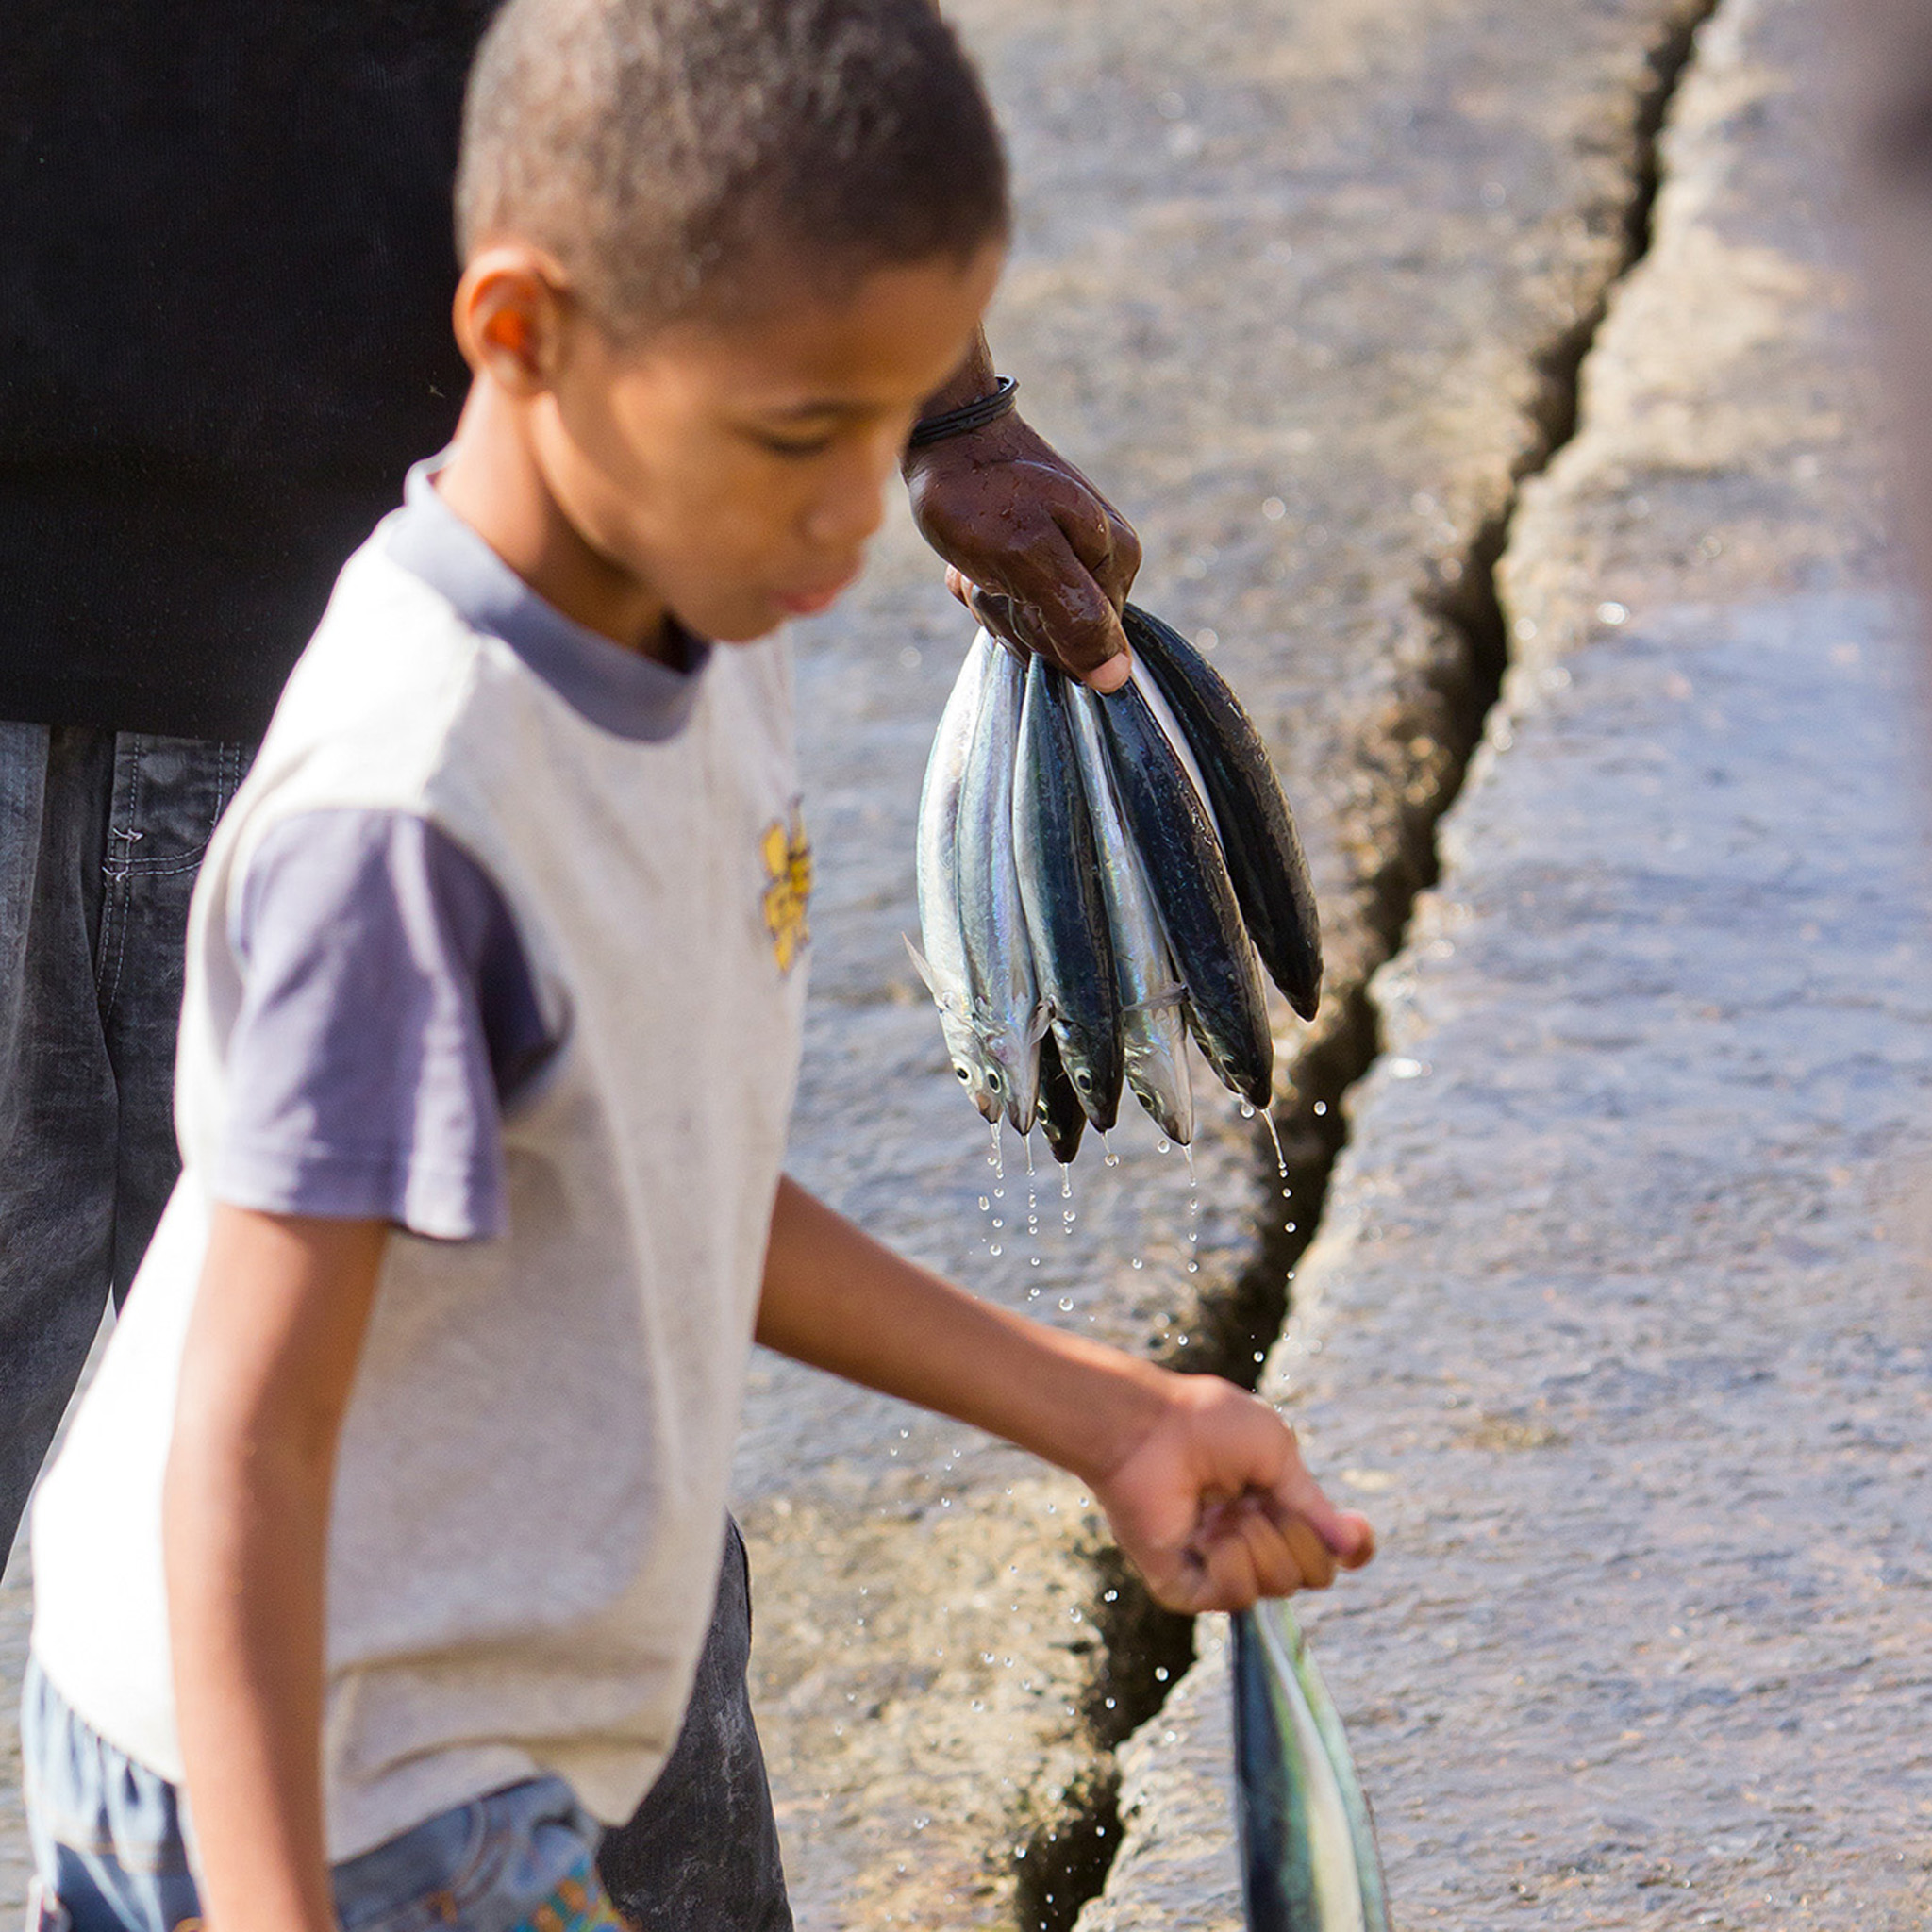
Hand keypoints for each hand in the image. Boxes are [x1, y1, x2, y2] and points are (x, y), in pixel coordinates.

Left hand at [904, 410, 1140, 691]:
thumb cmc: (980, 495)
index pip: (1087, 648)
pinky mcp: (1043, 554)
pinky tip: (972, 561)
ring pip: (1029, 623)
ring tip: (980, 562)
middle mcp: (1106, 562)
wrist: (946, 434)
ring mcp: (1073, 557)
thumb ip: (1074, 617)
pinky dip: (984, 588)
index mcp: (1116, 562)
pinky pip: (1013, 602)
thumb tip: (1117, 678)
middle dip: (1013, 617)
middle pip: (1059, 638)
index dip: (1039, 634)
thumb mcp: (1026, 558)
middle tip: (992, 572)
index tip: (1013, 593)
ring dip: (992, 603)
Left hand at [1090, 1373, 1375, 1614]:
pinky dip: (1231, 1565)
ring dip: (1261, 1545)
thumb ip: (1313, 1504)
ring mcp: (1218, 1565)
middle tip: (1262, 1502)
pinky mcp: (1186, 1585)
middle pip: (1311, 1575)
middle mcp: (1250, 1539)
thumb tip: (1352, 1545)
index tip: (1354, 1530)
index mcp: (1272, 1505)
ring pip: (1277, 1589)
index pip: (1327, 1551)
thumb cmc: (1206, 1423)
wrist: (1146, 1427)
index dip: (1350, 1549)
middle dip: (1298, 1537)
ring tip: (1227, 1514)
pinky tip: (1210, 1536)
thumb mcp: (1276, 1451)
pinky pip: (1235, 1599)